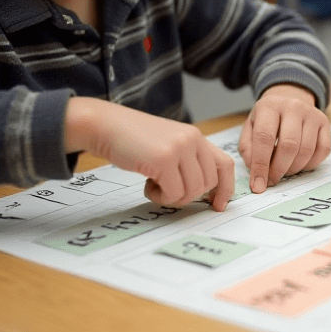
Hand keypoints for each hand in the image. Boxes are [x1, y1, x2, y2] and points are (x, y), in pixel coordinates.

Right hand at [65, 97, 233, 209]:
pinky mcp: (164, 159)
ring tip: (155, 186)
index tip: (217, 205)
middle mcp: (193, 140)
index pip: (225, 164)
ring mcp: (180, 148)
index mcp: (196, 136)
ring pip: (193, 191)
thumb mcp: (168, 144)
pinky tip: (147, 185)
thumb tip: (204, 191)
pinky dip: (161, 197)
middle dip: (189, 196)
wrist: (104, 125)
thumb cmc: (132, 139)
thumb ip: (187, 160)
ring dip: (173, 198)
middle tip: (167, 190)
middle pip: (208, 183)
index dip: (226, 188)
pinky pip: (174, 193)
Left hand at [239, 84, 330, 192]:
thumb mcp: (250, 129)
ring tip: (284, 171)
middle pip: (289, 145)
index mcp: (269, 106)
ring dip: (294, 168)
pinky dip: (311, 164)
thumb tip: (257, 172)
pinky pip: (323, 150)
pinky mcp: (324, 122)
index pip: (264, 138)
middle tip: (272, 180)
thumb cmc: (266, 120)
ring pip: (306, 150)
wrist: (288, 101)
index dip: (261, 165)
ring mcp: (311, 113)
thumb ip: (248, 150)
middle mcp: (292, 106)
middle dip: (279, 169)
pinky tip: (300, 164)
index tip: (258, 186)